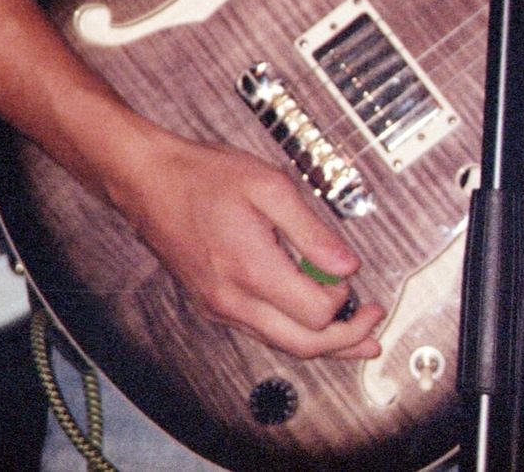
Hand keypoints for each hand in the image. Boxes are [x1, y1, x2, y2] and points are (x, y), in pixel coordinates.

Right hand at [100, 124, 386, 359]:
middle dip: (346, 340)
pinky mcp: (214, 304)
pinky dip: (294, 332)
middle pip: (303, 345)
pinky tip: (310, 319)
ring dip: (324, 344)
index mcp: (251, 270)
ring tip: (357, 336)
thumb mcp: (269, 186)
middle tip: (375, 323)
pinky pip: (263, 331)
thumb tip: (347, 265)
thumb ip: (312, 230)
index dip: (344, 298)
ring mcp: (221, 307)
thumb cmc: (202, 177)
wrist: (147, 181)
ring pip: (282, 345)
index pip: (316, 313)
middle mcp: (233, 300)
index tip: (350, 273)